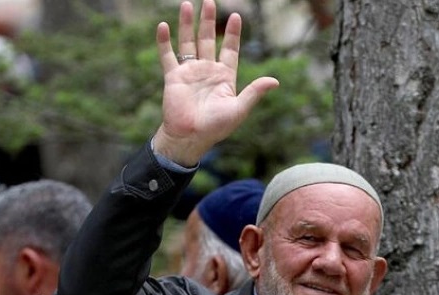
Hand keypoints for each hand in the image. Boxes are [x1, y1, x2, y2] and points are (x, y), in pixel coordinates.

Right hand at [152, 0, 278, 166]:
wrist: (191, 137)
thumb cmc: (216, 127)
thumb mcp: (239, 109)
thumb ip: (254, 92)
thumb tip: (275, 81)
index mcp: (224, 77)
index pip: (229, 49)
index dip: (232, 34)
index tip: (235, 16)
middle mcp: (207, 71)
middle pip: (208, 40)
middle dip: (208, 21)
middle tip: (209, 1)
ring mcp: (189, 72)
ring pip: (188, 42)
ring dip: (187, 24)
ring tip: (187, 4)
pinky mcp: (173, 77)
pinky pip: (168, 56)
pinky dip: (164, 42)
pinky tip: (163, 26)